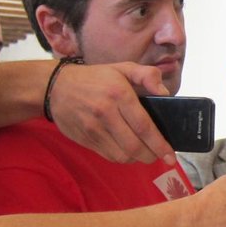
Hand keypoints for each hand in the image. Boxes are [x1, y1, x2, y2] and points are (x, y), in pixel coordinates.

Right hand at [47, 61, 175, 165]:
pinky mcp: (85, 139)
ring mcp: (93, 128)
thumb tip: (165, 93)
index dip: (160, 144)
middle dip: (152, 155)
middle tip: (160, 155)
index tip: (171, 156)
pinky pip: (109, 156)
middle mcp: (105, 113)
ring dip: (137, 159)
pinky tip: (128, 151)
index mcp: (118, 93)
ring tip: (145, 152)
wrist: (55, 87)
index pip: (144, 126)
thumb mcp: (123, 67)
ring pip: (122, 155)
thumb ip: (147, 76)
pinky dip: (123, 157)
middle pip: (134, 146)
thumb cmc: (95, 78)